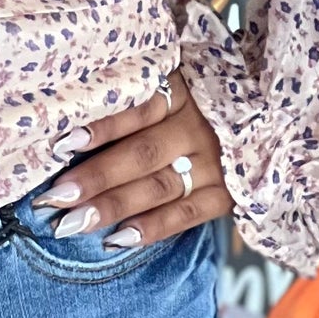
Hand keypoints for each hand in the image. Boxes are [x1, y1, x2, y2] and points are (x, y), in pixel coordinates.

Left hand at [27, 68, 229, 251]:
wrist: (264, 118)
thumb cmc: (198, 96)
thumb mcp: (173, 78)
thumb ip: (134, 90)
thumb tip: (70, 111)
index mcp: (183, 91)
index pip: (137, 109)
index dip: (100, 127)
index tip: (60, 144)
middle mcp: (198, 128)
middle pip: (142, 154)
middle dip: (96, 178)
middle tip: (55, 197)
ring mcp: (216, 163)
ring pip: (159, 187)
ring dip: (114, 206)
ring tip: (73, 222)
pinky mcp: (226, 194)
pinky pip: (187, 215)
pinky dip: (152, 228)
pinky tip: (117, 239)